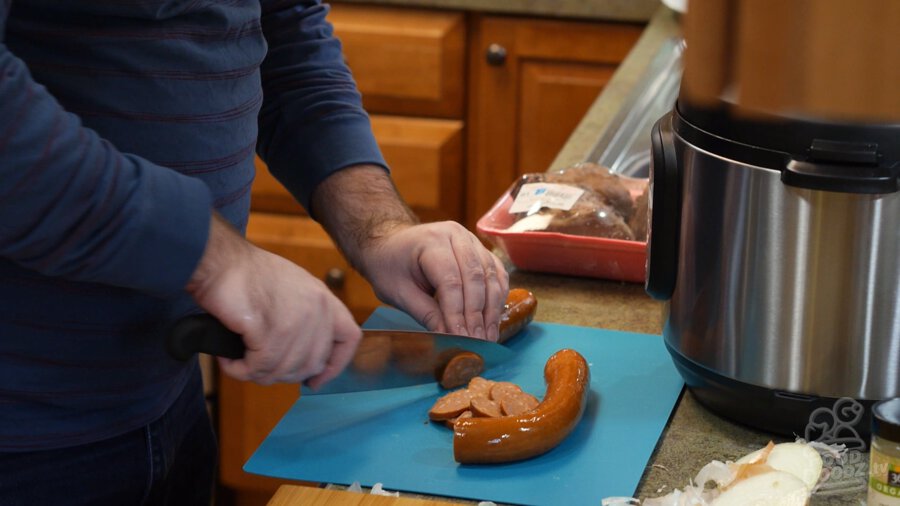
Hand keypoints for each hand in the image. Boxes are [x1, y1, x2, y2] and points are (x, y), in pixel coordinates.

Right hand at [186, 214, 360, 387]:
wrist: (219, 260)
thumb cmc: (247, 275)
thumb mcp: (293, 290)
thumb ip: (307, 319)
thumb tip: (305, 360)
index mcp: (324, 299)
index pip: (349, 339)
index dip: (335, 366)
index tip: (315, 380)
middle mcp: (316, 309)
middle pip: (312, 364)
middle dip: (283, 374)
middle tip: (259, 367)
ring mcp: (295, 320)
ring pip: (283, 370)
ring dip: (257, 373)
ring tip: (239, 362)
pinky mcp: (269, 329)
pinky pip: (259, 367)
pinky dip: (240, 370)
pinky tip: (229, 361)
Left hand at [358, 221, 509, 340]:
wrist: (390, 244)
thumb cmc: (390, 267)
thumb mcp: (398, 293)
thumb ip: (426, 314)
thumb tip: (450, 338)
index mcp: (430, 242)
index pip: (450, 281)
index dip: (457, 313)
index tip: (461, 338)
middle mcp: (455, 235)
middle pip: (475, 277)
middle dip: (477, 314)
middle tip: (478, 342)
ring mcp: (471, 240)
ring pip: (491, 276)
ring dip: (492, 309)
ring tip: (488, 336)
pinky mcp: (480, 250)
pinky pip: (497, 274)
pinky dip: (497, 297)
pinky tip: (493, 319)